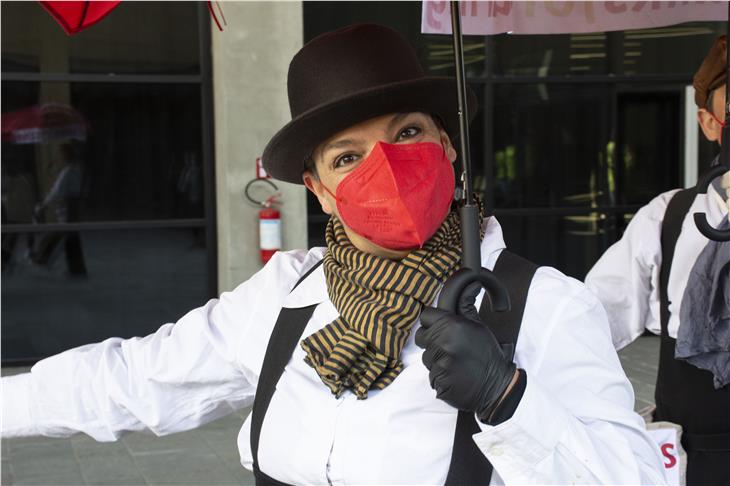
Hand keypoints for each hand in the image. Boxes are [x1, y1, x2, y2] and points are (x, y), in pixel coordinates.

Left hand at [415, 285, 516, 421]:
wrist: (497, 387)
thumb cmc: (488, 355)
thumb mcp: (479, 326)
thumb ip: (465, 306)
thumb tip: (470, 283)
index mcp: (452, 327)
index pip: (426, 316)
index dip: (433, 320)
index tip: (442, 326)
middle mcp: (442, 343)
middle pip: (421, 336)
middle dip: (432, 339)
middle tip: (450, 344)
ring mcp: (439, 364)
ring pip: (425, 356)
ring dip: (436, 358)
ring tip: (455, 361)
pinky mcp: (437, 381)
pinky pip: (431, 373)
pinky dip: (440, 374)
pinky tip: (454, 374)